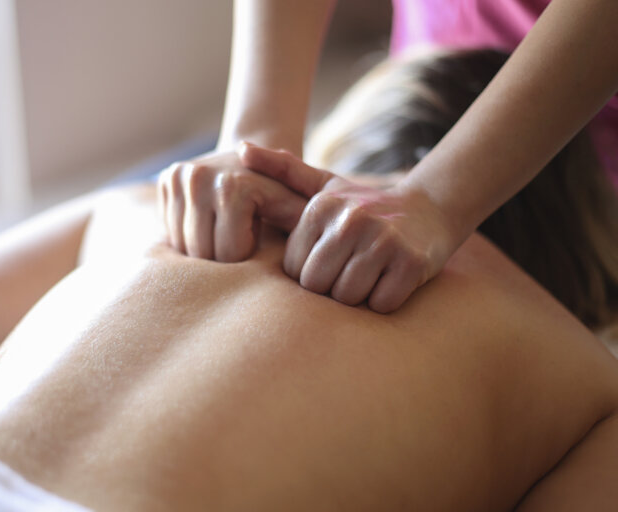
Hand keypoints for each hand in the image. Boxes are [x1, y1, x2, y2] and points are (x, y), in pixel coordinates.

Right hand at [157, 148, 307, 261]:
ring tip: (226, 229)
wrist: (258, 157)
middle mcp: (199, 178)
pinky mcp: (166, 179)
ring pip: (182, 245)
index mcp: (232, 188)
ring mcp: (179, 176)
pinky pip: (170, 231)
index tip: (258, 238)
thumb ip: (305, 228)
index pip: (229, 254)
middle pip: (202, 252)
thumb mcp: (299, 209)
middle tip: (240, 237)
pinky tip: (209, 223)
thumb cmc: (284, 193)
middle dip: (223, 255)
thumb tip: (308, 255)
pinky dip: (188, 235)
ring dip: (204, 248)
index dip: (245, 254)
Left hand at [239, 143, 462, 312]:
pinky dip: (383, 301)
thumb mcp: (322, 185)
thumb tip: (241, 148)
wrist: (429, 208)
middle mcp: (351, 220)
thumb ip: (281, 170)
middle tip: (349, 270)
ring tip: (369, 273)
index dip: (310, 273)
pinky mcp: (411, 263)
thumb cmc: (363, 205)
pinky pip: (380, 305)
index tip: (329, 259)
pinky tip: (390, 279)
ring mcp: (383, 241)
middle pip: (317, 286)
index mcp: (321, 207)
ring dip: (357, 295)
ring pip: (347, 298)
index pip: (294, 270)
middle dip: (330, 287)